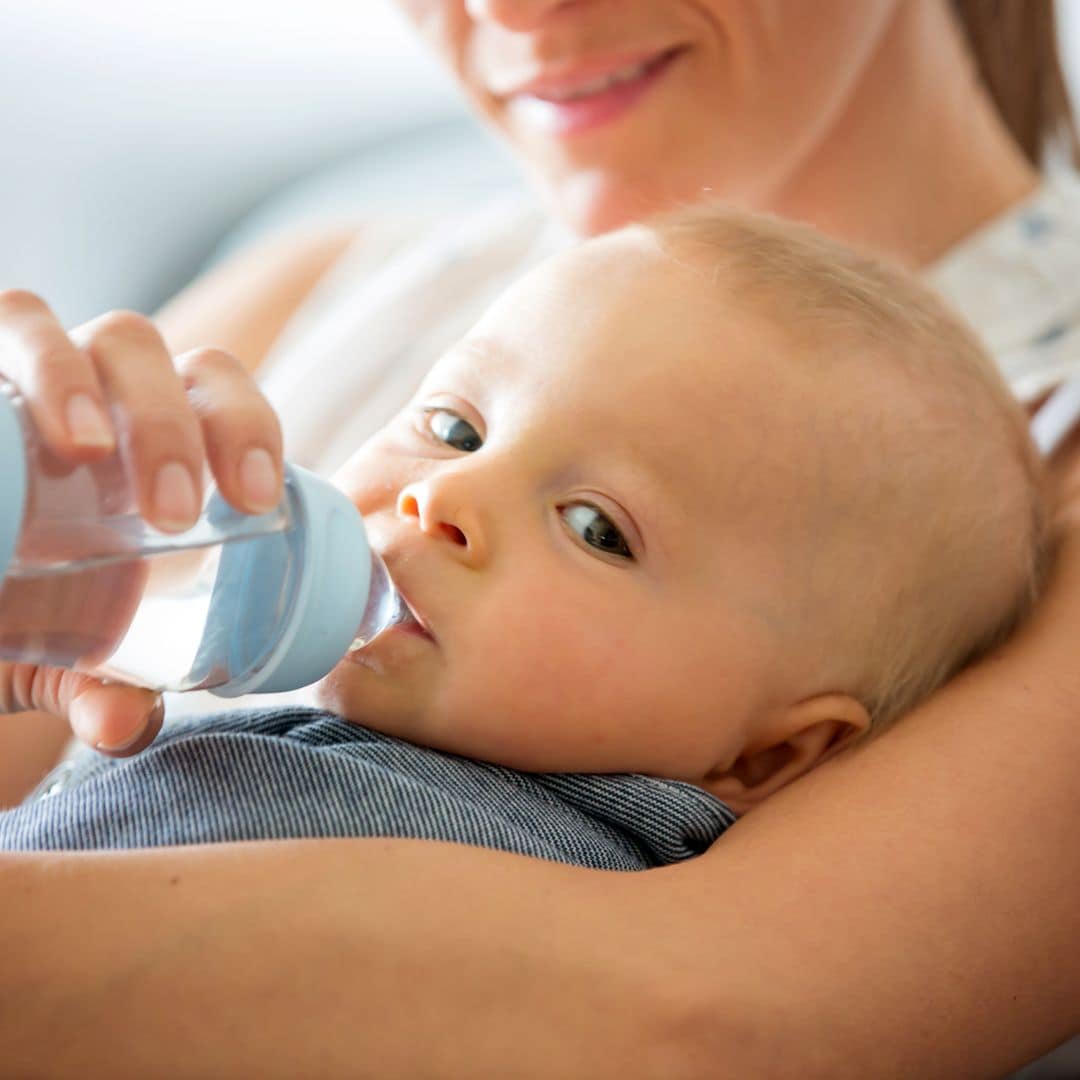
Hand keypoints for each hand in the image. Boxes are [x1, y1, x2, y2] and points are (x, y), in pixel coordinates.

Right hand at [0, 289, 284, 753]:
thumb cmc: (12, 611)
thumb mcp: (54, 659)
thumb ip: (96, 688)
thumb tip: (125, 725)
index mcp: (146, 441)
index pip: (218, 394)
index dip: (248, 428)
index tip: (257, 504)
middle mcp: (86, 391)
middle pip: (146, 354)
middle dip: (170, 421)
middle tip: (175, 512)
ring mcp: (15, 373)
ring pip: (50, 323)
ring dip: (73, 377)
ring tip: (86, 449)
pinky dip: (4, 352)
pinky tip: (1, 408)